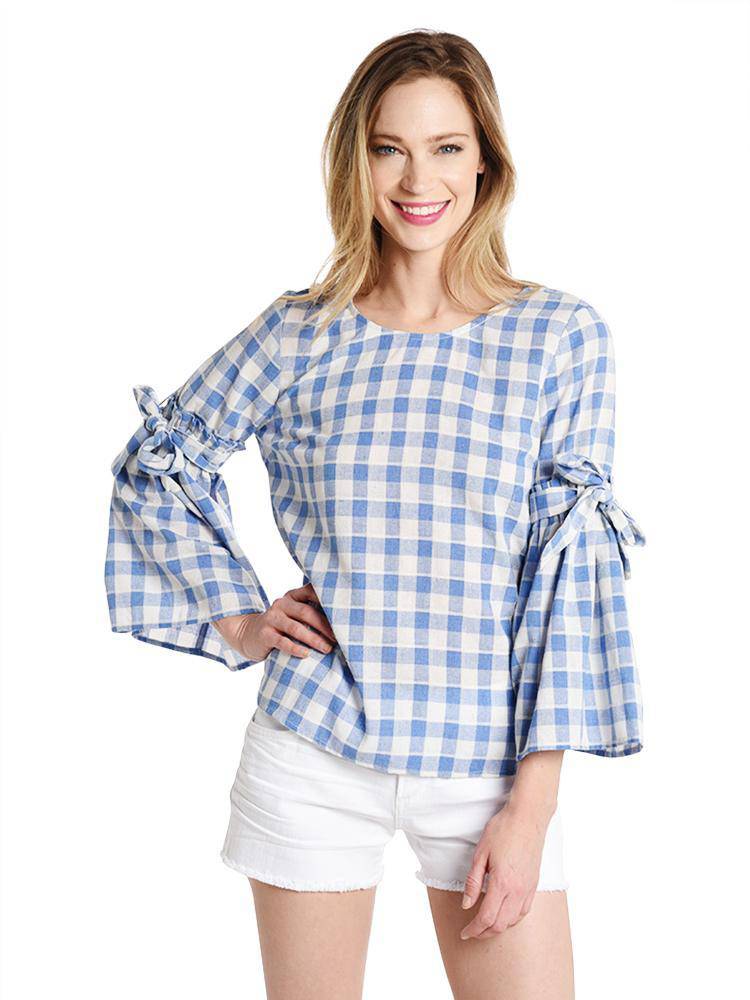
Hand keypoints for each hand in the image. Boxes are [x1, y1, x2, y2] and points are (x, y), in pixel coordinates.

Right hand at [211, 583, 337, 661]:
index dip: (326, 601)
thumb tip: (341, 621)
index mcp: (291, 597)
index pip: (310, 592)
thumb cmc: (280, 626)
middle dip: (324, 626)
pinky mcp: (264, 634)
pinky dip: (295, 648)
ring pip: (295, 628)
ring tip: (327, 649)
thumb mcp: (292, 615)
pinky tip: (306, 654)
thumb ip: (309, 613)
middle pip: (306, 612)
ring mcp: (271, 619)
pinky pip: (282, 641)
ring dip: (313, 639)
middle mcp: (281, 604)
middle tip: (338, 638)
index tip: (342, 612)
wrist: (248, 635)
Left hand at [458, 800, 549, 940]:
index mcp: (502, 883)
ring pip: (513, 921)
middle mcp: (518, 890)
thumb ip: (473, 881)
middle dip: (484, 933)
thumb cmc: (503, 830)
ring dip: (498, 927)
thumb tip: (466, 904)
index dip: (474, 929)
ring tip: (485, 925)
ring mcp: (528, 888)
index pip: (487, 918)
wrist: (527, 817)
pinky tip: (504, 914)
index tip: (464, 933)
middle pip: (501, 925)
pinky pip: (524, 911)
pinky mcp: (534, 884)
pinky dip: (512, 919)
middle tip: (472, 932)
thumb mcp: (481, 853)